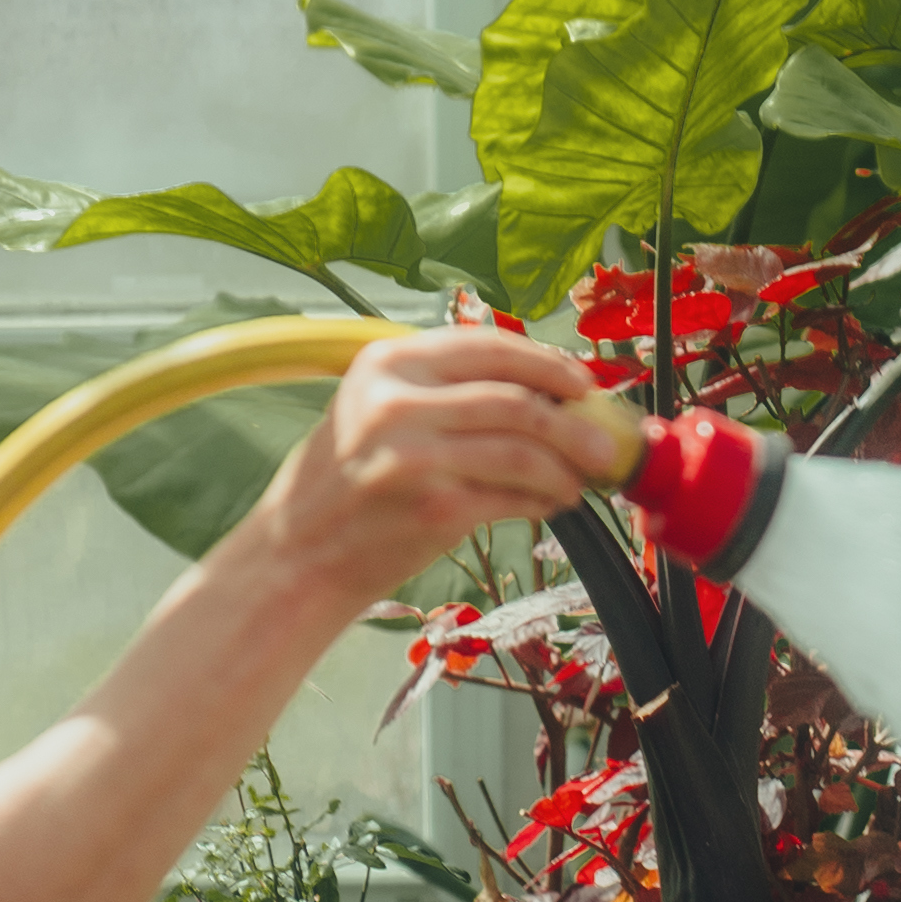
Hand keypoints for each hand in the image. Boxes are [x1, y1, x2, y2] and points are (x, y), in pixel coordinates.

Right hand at [276, 321, 626, 604]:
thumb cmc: (341, 484)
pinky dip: (543, 500)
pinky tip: (550, 504)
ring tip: (580, 481)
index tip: (582, 383)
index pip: (488, 347)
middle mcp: (398, 403)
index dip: (547, 363)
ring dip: (565, 468)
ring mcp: (416, 456)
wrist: (297, 555)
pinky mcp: (435, 507)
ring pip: (524, 451)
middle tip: (603, 441)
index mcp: (386, 365)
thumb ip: (439, 388)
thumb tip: (537, 386)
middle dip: (573, 421)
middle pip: (516, 400)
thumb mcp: (372, 410)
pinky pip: (513, 496)